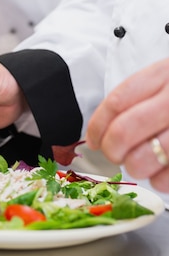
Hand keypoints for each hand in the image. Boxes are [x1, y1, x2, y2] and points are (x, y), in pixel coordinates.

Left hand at [86, 58, 168, 191]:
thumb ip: (139, 97)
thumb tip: (101, 134)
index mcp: (165, 74)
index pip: (117, 102)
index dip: (97, 126)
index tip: (94, 140)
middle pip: (125, 132)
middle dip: (113, 150)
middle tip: (116, 154)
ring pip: (145, 159)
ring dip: (137, 167)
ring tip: (143, 163)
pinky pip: (168, 177)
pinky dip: (160, 180)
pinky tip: (163, 172)